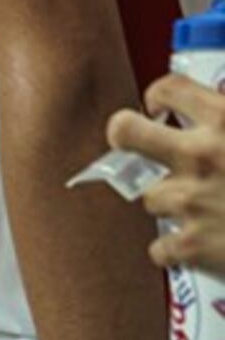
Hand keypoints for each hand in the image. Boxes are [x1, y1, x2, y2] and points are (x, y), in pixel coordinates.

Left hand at [112, 73, 224, 269]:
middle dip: (126, 136)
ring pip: (149, 196)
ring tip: (202, 209)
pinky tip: (199, 249)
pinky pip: (160, 248)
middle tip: (136, 144)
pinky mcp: (194, 246)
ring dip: (171, 203)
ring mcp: (193, 201)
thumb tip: (222, 106)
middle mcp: (202, 154)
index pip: (168, 88)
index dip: (161, 96)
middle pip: (125, 132)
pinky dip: (176, 251)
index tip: (162, 108)